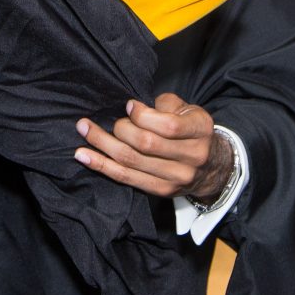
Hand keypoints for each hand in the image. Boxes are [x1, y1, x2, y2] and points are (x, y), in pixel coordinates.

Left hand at [73, 93, 231, 199]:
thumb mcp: (187, 110)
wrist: (212, 166)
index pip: (168, 126)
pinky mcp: (161, 190)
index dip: (142, 115)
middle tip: (106, 119)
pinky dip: (102, 165)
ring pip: (132, 161)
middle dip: (119, 129)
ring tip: (83, 130)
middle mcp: (191, 156)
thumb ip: (163, 105)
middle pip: (146, 144)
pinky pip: (126, 178)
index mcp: (200, 130)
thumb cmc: (190, 129)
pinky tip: (84, 155)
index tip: (127, 105)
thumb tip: (132, 107)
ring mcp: (176, 177)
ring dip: (102, 144)